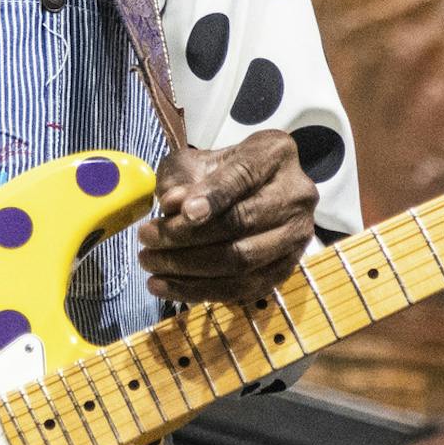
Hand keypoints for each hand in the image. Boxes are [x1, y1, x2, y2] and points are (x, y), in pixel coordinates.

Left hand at [135, 131, 318, 304]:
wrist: (251, 193)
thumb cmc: (218, 172)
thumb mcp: (193, 161)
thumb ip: (180, 178)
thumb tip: (171, 205)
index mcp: (274, 154)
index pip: (244, 175)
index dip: (212, 195)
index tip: (179, 211)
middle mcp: (297, 194)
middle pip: (241, 222)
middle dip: (186, 236)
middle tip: (146, 238)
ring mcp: (297, 235)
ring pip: (243, 260)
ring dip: (188, 268)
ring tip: (150, 264)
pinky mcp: (287, 269)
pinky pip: (243, 288)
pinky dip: (200, 291)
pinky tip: (166, 286)